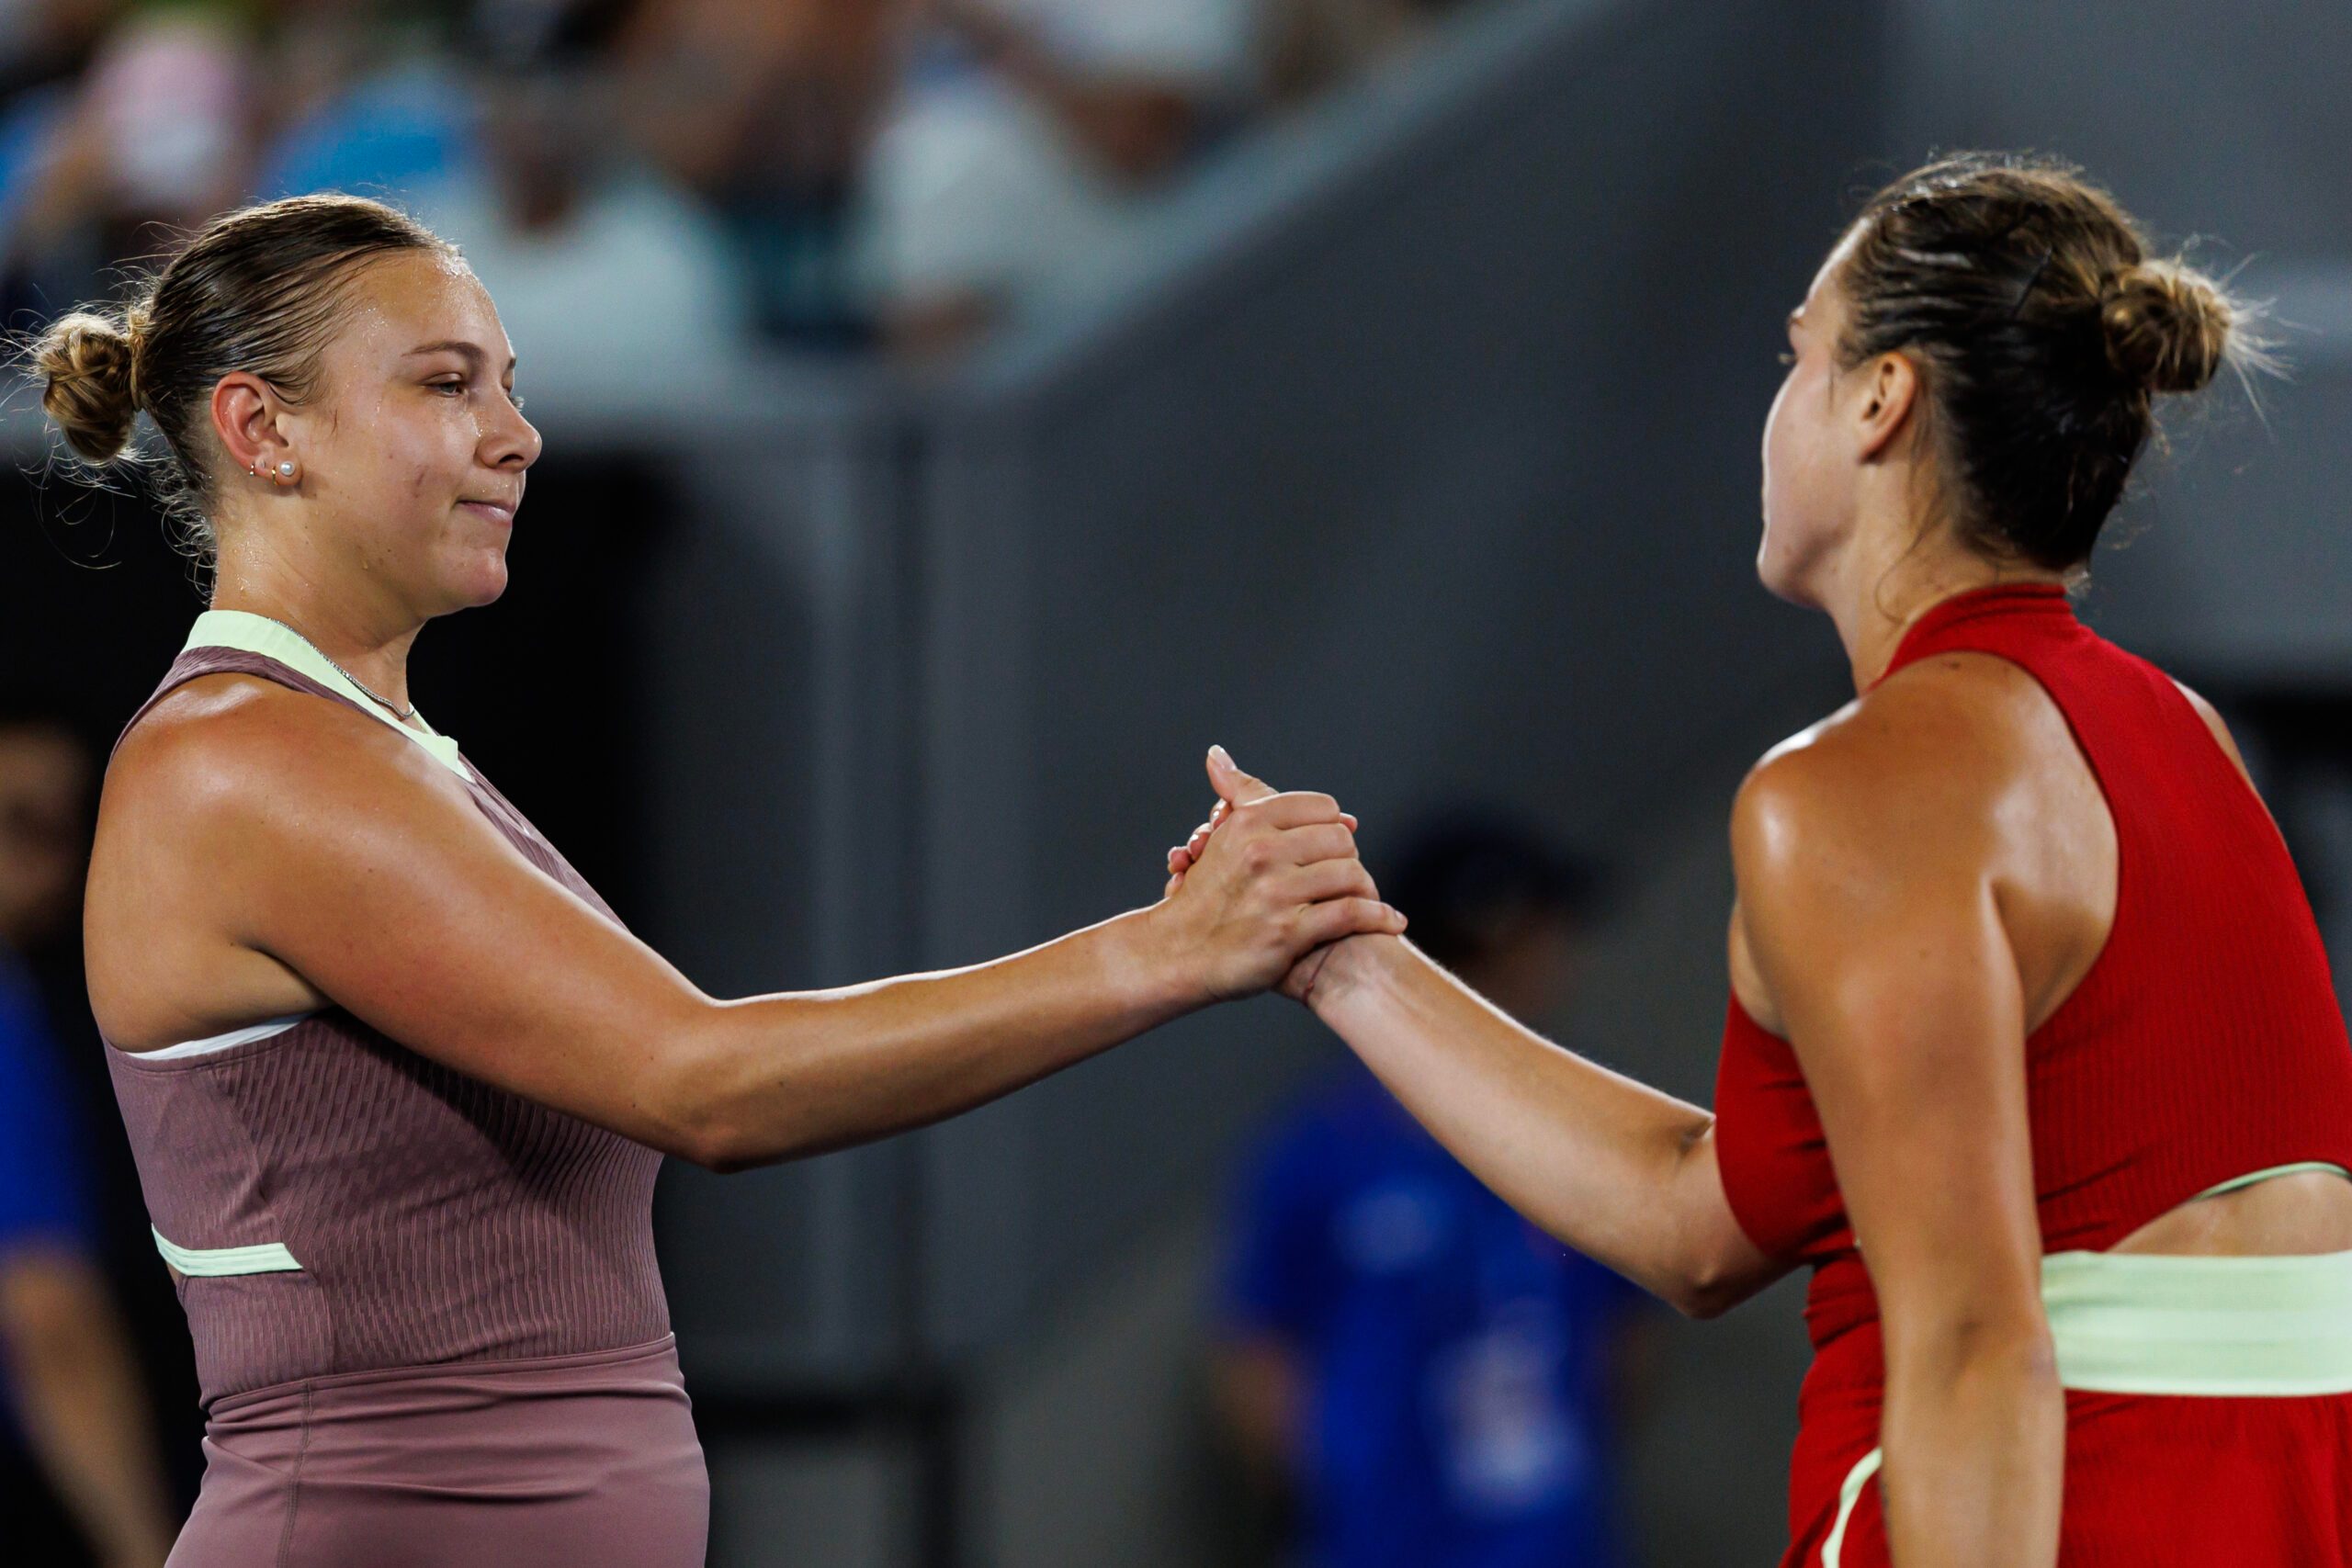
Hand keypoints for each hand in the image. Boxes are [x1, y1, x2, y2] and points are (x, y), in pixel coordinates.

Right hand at [1151, 747, 1403, 1001]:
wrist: (1177, 954)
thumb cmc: (1205, 896)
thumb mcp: (1218, 839)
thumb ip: (1234, 796)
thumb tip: (1218, 754)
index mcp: (1249, 824)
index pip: (1322, 808)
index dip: (1334, 826)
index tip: (1335, 845)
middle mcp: (1262, 853)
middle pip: (1341, 840)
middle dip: (1349, 858)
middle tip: (1348, 875)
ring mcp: (1275, 893)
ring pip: (1351, 875)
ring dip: (1367, 890)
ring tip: (1369, 899)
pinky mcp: (1288, 932)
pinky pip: (1351, 914)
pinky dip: (1378, 917)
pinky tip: (1392, 921)